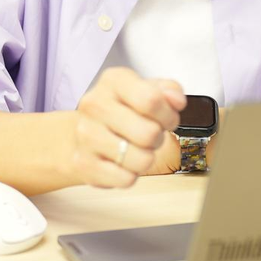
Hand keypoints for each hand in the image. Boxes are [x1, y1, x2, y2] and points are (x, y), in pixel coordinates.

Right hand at [68, 67, 185, 187]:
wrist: (87, 131)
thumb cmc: (124, 110)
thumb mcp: (149, 90)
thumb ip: (170, 91)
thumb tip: (176, 101)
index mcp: (114, 80)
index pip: (151, 100)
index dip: (168, 115)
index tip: (167, 119)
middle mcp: (94, 104)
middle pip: (148, 133)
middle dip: (158, 138)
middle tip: (149, 135)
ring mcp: (86, 134)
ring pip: (141, 159)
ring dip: (146, 158)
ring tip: (136, 149)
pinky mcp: (83, 163)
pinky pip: (125, 179)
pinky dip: (131, 175)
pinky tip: (122, 163)